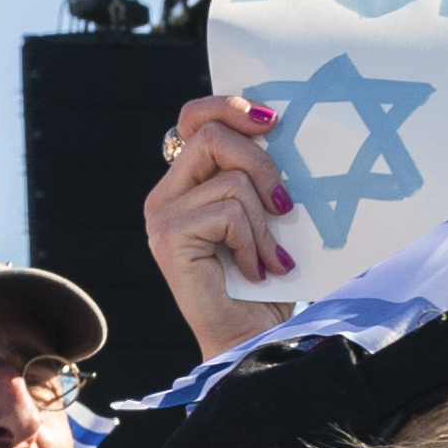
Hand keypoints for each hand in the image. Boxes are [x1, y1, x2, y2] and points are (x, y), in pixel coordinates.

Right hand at [145, 96, 303, 362]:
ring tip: (271, 258)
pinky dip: (254, 243)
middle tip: (286, 206)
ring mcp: (162, 216)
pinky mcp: (169, 238)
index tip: (270, 120)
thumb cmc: (267, 283)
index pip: (195, 118)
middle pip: (212, 135)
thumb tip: (279, 129)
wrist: (254, 341)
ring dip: (266, 224)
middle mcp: (165, 195)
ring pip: (231, 180)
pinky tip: (256, 271)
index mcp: (186, 182)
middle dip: (262, 164)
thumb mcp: (267, 215)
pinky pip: (228, 212)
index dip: (229, 106)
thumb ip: (259, 175)